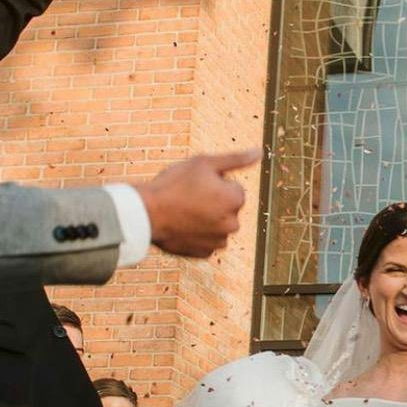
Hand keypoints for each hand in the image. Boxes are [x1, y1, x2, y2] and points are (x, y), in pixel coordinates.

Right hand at [136, 150, 259, 257]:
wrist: (145, 214)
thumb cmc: (173, 184)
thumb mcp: (204, 163)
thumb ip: (236, 159)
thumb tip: (260, 152)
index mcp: (236, 200)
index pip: (233, 188)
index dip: (214, 183)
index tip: (196, 184)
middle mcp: (233, 224)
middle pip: (227, 208)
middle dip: (213, 202)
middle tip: (187, 197)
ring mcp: (219, 241)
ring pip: (217, 224)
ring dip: (206, 219)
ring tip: (183, 212)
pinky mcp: (204, 253)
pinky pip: (205, 240)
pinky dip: (196, 234)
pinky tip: (181, 226)